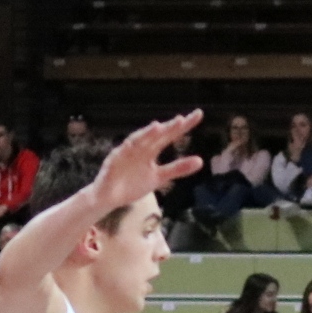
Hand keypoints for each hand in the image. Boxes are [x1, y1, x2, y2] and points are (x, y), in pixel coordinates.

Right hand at [88, 112, 205, 217]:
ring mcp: (126, 154)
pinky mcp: (112, 162)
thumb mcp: (160, 177)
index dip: (183, 126)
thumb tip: (201, 161)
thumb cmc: (133, 184)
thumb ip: (178, 168)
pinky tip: (130, 144)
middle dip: (168, 127)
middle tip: (182, 119)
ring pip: (137, 141)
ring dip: (146, 134)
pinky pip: (118, 155)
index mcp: (151, 150)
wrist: (110, 197)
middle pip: (156, 135)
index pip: (170, 135)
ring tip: (158, 127)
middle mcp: (140, 148)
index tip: (198, 114)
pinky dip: (124, 149)